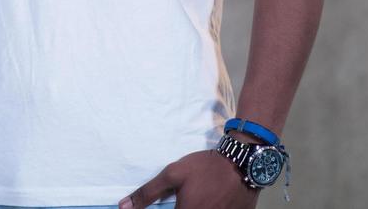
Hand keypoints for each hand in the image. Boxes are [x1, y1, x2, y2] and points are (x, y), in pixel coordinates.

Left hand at [119, 149, 258, 208]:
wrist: (243, 163)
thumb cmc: (205, 168)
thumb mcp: (173, 174)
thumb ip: (147, 193)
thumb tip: (124, 206)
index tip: (173, 203)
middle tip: (184, 199)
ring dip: (194, 207)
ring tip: (197, 197)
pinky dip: (210, 208)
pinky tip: (210, 200)